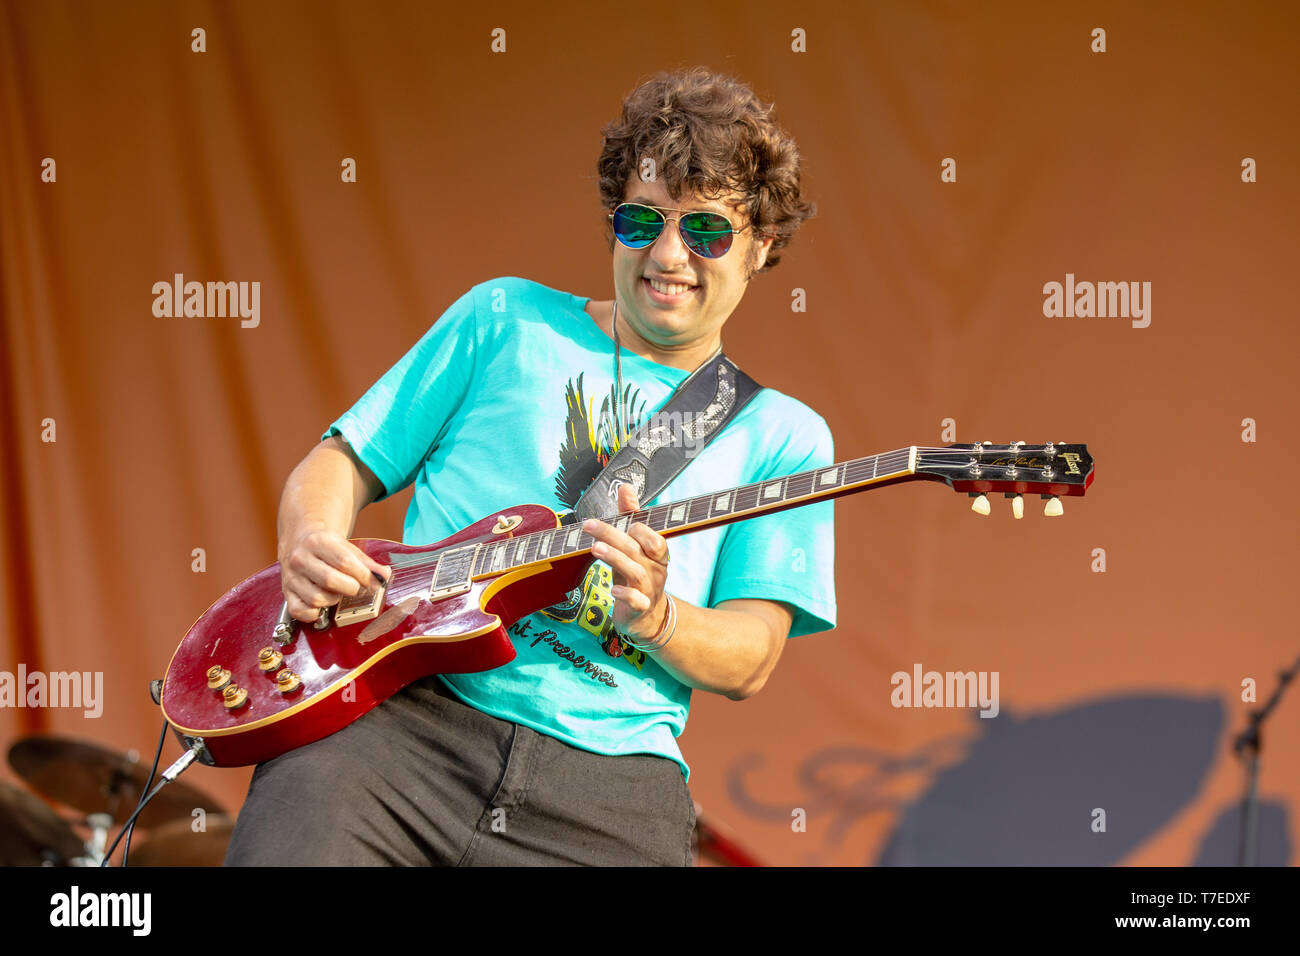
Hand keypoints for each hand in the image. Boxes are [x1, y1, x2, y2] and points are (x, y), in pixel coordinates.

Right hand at [279, 525, 390, 622]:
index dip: (363, 575)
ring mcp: (291, 577)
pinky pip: (300, 612)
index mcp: (317, 542)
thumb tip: (384, 576)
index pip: (344, 562)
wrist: (300, 542)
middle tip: (356, 588)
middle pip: (330, 580)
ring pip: (316, 598)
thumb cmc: (326, 548)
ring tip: (338, 593)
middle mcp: (300, 559)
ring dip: (333, 600)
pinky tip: (323, 605)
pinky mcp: (287, 593)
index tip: (372, 581)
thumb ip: (367, 563)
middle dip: (350, 588)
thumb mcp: (347, 548)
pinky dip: (314, 614)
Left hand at [583, 483, 670, 641]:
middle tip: (590, 525)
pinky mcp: (639, 607)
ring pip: (635, 572)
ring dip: (615, 558)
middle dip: (613, 536)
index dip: (639, 528)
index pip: (655, 538)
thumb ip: (630, 516)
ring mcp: (649, 589)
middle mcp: (655, 569)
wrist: (647, 615)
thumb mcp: (634, 545)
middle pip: (637, 549)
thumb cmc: (638, 574)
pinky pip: (636, 600)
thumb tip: (625, 486)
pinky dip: (625, 594)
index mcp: (656, 553)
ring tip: (595, 549)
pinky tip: (612, 589)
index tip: (620, 519)